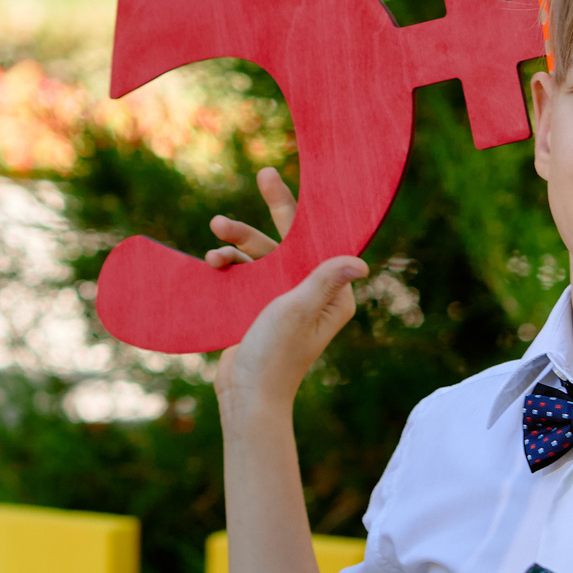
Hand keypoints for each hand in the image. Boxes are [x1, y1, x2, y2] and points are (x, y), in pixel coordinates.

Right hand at [209, 168, 364, 415]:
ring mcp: (285, 298)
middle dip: (266, 216)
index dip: (300, 208)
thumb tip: (359, 263)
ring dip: (238, 243)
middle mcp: (313, 292)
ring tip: (215, 235)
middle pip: (289, 241)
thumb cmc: (276, 356)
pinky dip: (230, 264)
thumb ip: (322, 280)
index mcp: (333, 294)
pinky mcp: (259, 307)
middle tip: (262, 177)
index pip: (318, 239)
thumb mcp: (298, 310)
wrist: (246, 395)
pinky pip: (245, 272)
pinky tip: (213, 263)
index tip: (281, 179)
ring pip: (261, 255)